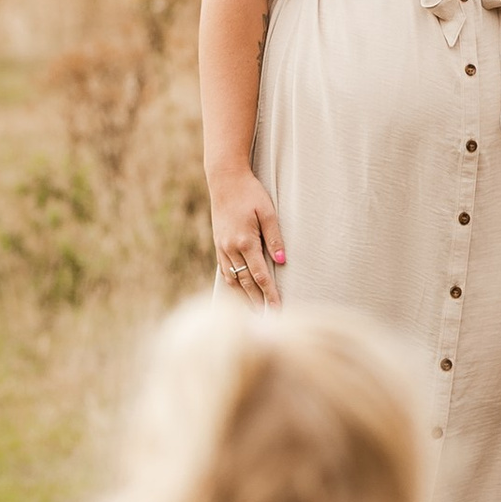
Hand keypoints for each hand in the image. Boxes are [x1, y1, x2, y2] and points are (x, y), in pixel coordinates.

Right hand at [210, 165, 286, 303]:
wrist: (225, 180)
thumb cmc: (250, 193)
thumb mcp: (268, 212)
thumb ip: (275, 238)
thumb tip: (282, 262)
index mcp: (245, 241)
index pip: (260, 276)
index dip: (270, 295)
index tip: (277, 310)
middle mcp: (231, 248)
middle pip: (245, 283)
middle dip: (257, 303)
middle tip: (267, 321)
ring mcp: (221, 247)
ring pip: (232, 279)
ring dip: (242, 298)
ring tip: (253, 313)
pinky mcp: (218, 244)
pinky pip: (224, 270)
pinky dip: (232, 284)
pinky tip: (238, 293)